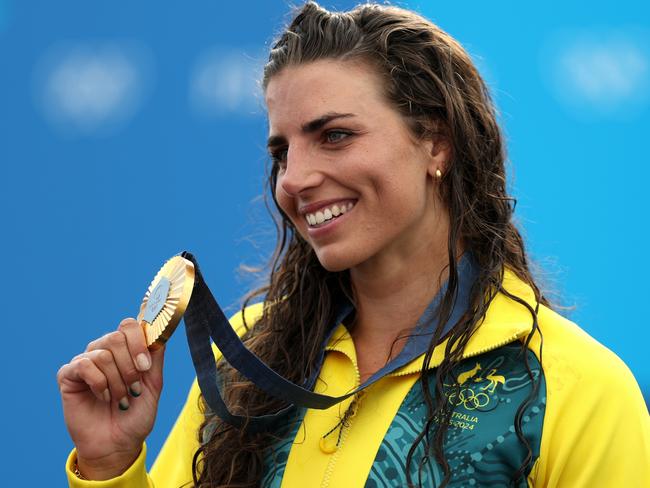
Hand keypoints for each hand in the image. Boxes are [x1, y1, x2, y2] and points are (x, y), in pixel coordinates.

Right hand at [57, 318, 164, 479]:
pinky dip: (99, 383)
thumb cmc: (136, 416)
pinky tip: (103, 398)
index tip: (146, 367)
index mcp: (125, 350)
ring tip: (120, 399)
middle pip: (116, 337)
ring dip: (117, 381)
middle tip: (134, 389)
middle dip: (129, 366)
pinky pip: (84, 365)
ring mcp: (86, 361)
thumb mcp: (154, 385)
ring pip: (103, 354)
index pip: (129, 325)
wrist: (117, 445)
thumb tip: (158, 332)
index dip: (139, 342)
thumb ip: (155, 358)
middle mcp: (104, 351)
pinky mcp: (68, 375)